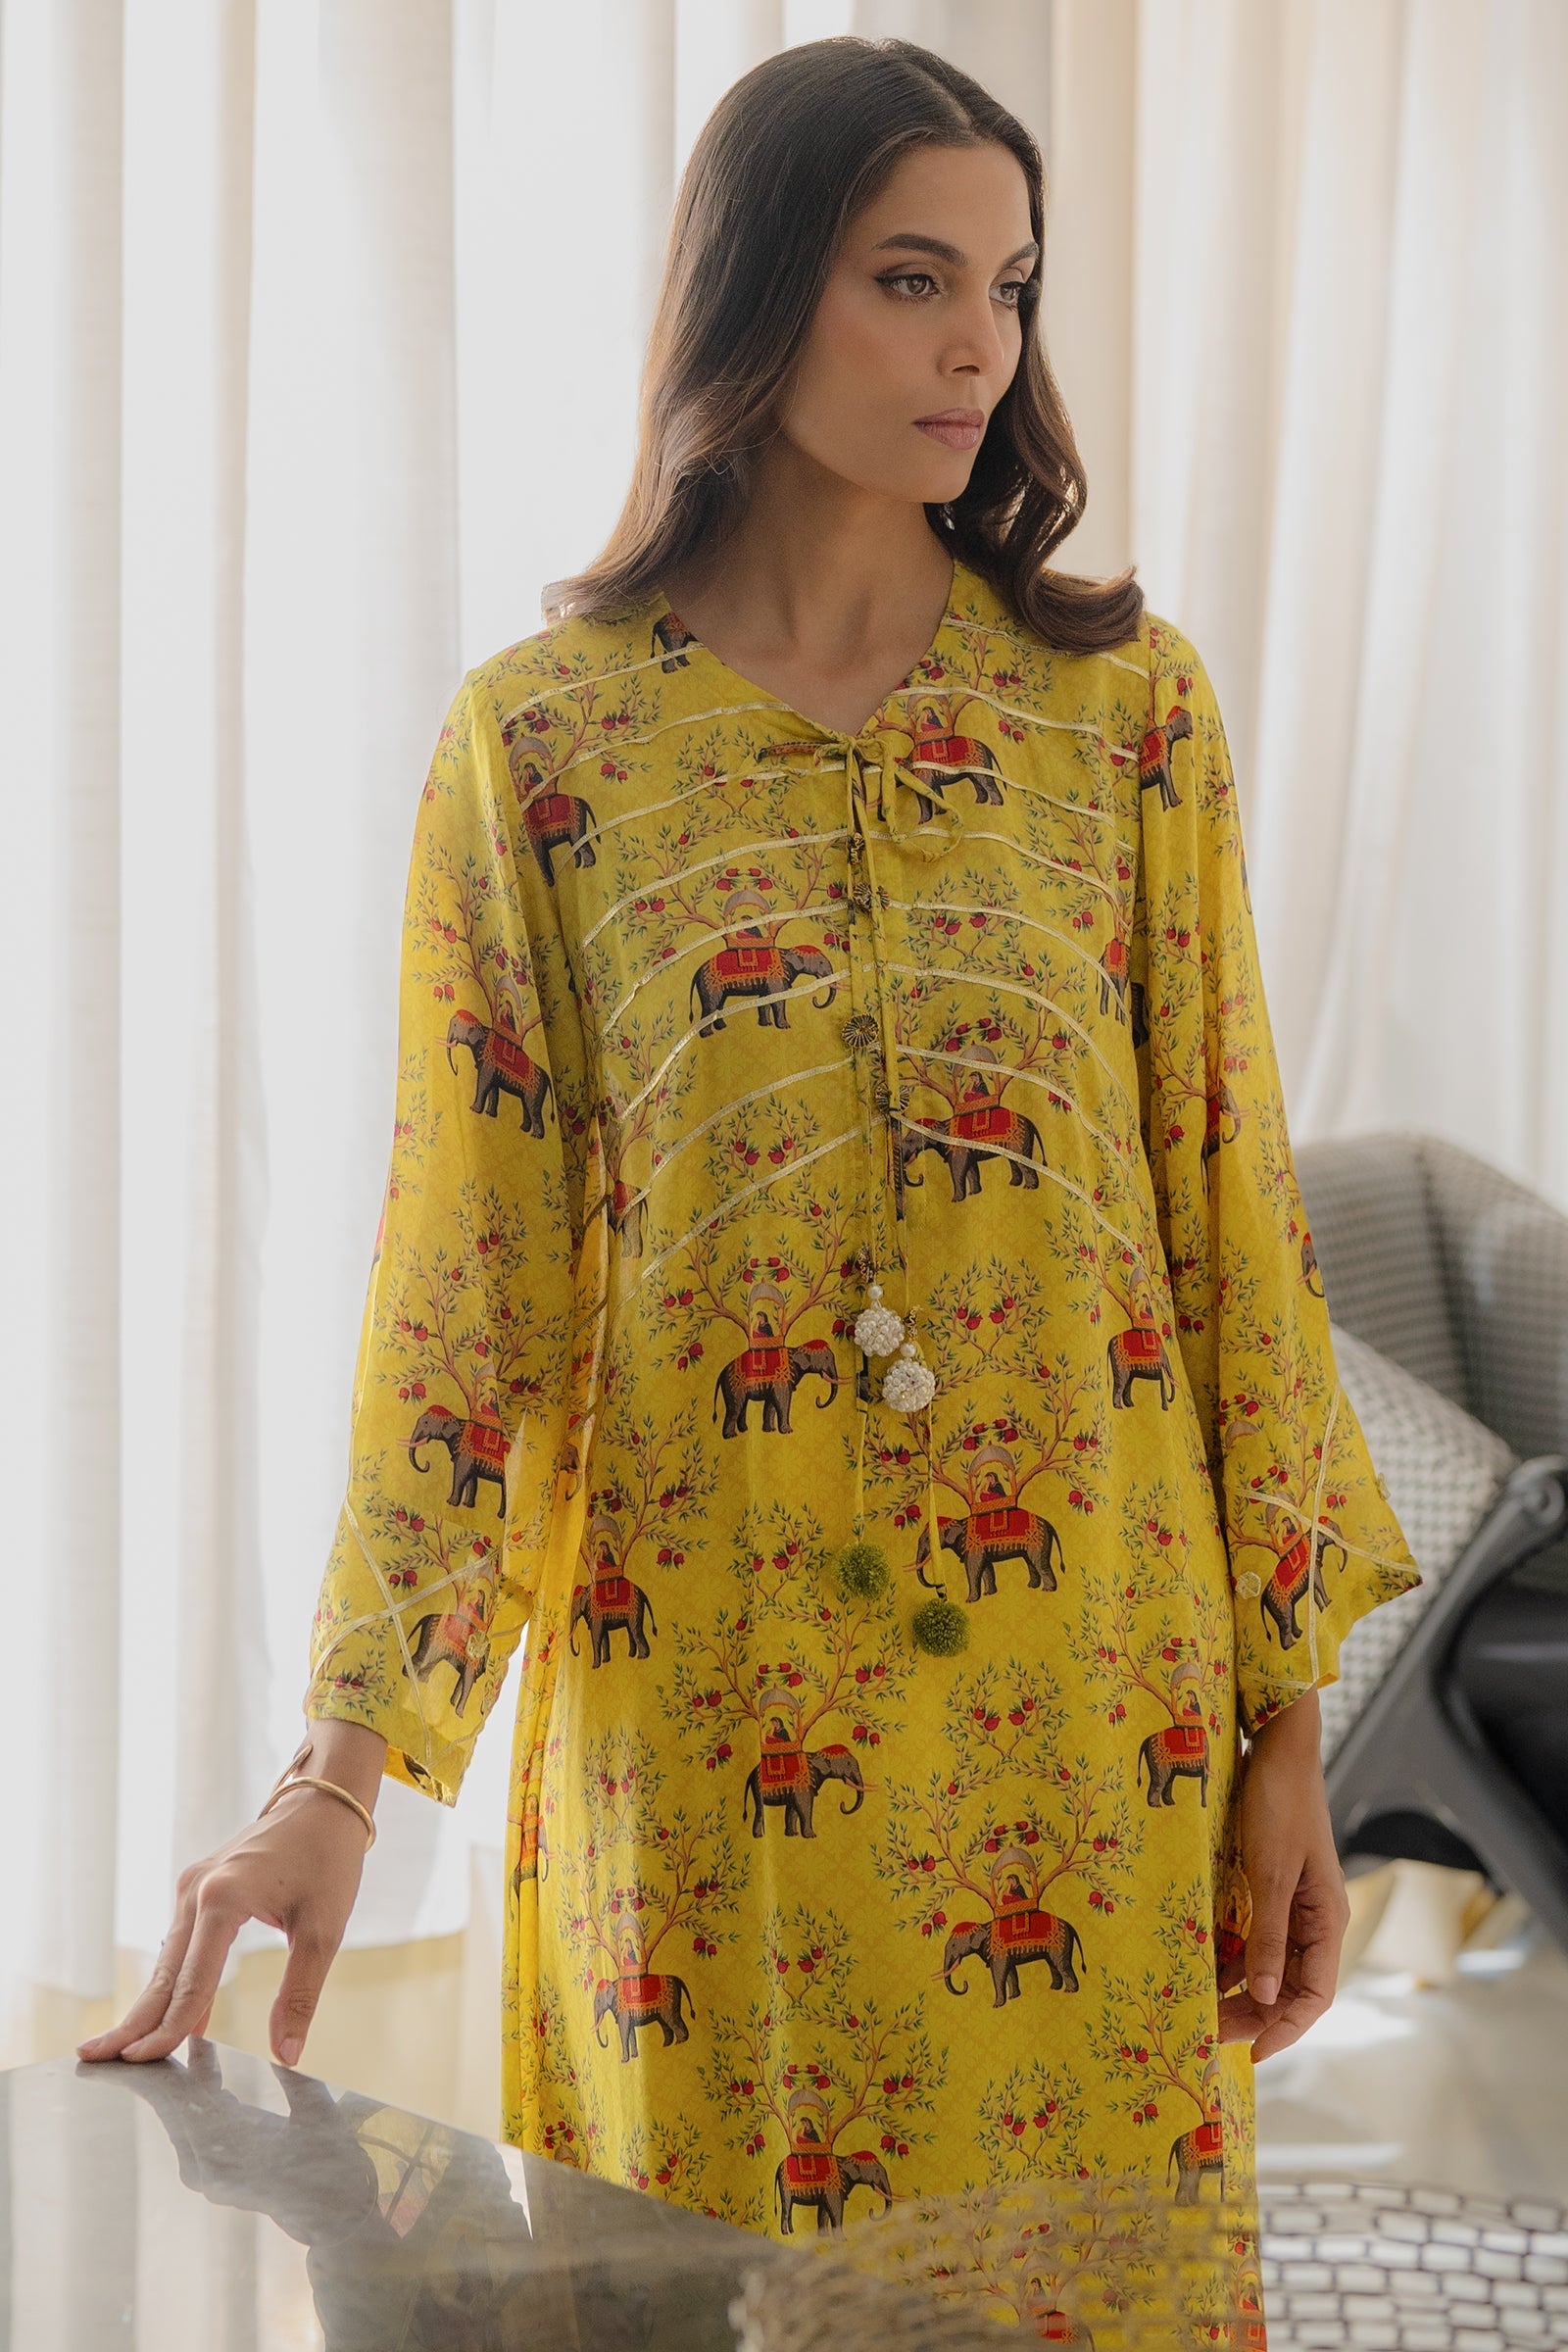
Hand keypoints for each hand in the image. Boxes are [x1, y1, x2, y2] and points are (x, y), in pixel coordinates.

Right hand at [75, 1716, 386, 2071]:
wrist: (323, 1803)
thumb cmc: (328, 1861)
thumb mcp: (325, 1930)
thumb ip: (300, 1994)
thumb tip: (287, 2053)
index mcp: (222, 1898)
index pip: (191, 1982)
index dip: (169, 2029)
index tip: (143, 2063)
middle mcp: (195, 1890)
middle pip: (163, 1972)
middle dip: (132, 2020)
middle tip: (94, 2059)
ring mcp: (192, 1885)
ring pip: (166, 1959)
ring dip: (148, 2004)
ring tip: (119, 2046)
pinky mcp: (197, 1886)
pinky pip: (179, 1942)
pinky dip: (170, 1979)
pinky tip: (164, 2012)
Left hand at [1217, 1688, 1348, 2060]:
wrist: (1278, 1748)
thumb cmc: (1280, 1805)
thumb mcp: (1270, 1872)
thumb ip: (1268, 1934)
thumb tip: (1264, 1995)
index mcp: (1328, 1920)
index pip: (1315, 1995)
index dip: (1285, 2029)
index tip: (1250, 2054)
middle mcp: (1316, 1919)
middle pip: (1291, 1986)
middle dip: (1255, 2014)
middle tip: (1209, 2032)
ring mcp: (1294, 1903)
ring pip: (1272, 1964)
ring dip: (1241, 1989)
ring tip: (1203, 2009)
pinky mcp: (1271, 1886)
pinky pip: (1256, 1937)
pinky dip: (1233, 1956)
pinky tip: (1205, 1968)